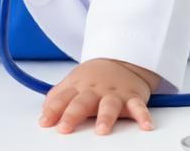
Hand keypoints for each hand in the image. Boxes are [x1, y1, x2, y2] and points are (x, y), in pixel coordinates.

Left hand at [38, 58, 159, 134]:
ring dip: (105, 117)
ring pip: (109, 105)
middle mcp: (95, 91)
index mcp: (78, 87)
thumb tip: (43, 116)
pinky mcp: (133, 97)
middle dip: (73, 115)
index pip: (62, 99)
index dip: (52, 111)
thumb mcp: (72, 83)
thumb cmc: (93, 77)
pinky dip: (143, 116)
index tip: (44, 123)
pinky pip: (139, 107)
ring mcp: (114, 93)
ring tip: (101, 130)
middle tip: (65, 128)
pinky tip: (146, 126)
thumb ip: (57, 98)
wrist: (121, 58)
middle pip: (82, 102)